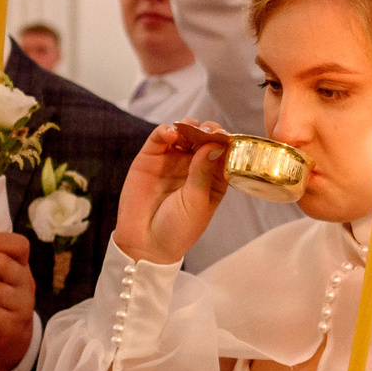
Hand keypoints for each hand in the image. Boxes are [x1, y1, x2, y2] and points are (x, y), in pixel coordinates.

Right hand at [115, 123, 229, 264]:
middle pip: (204, 139)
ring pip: (184, 134)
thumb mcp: (196, 202)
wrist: (146, 244)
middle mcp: (193, 167)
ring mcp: (172, 160)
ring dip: (189, 126)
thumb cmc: (177, 229)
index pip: (223, 153)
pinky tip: (172, 133)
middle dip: (208, 130)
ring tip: (191, 128)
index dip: (225, 142)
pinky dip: (166, 130)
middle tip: (209, 130)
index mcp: (212, 179)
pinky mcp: (151, 158)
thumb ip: (203, 173)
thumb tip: (215, 145)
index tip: (226, 136)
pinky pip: (160, 138)